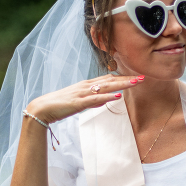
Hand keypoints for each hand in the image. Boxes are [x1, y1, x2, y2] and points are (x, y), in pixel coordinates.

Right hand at [26, 74, 143, 123]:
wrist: (42, 108)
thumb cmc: (59, 105)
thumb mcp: (79, 102)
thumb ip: (92, 100)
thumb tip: (104, 100)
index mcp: (86, 85)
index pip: (108, 79)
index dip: (122, 77)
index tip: (136, 77)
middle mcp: (86, 86)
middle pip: (110, 80)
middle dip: (127, 79)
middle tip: (143, 77)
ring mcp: (82, 93)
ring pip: (106, 87)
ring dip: (121, 84)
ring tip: (136, 83)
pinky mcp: (78, 102)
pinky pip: (95, 99)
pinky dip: (108, 97)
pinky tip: (118, 96)